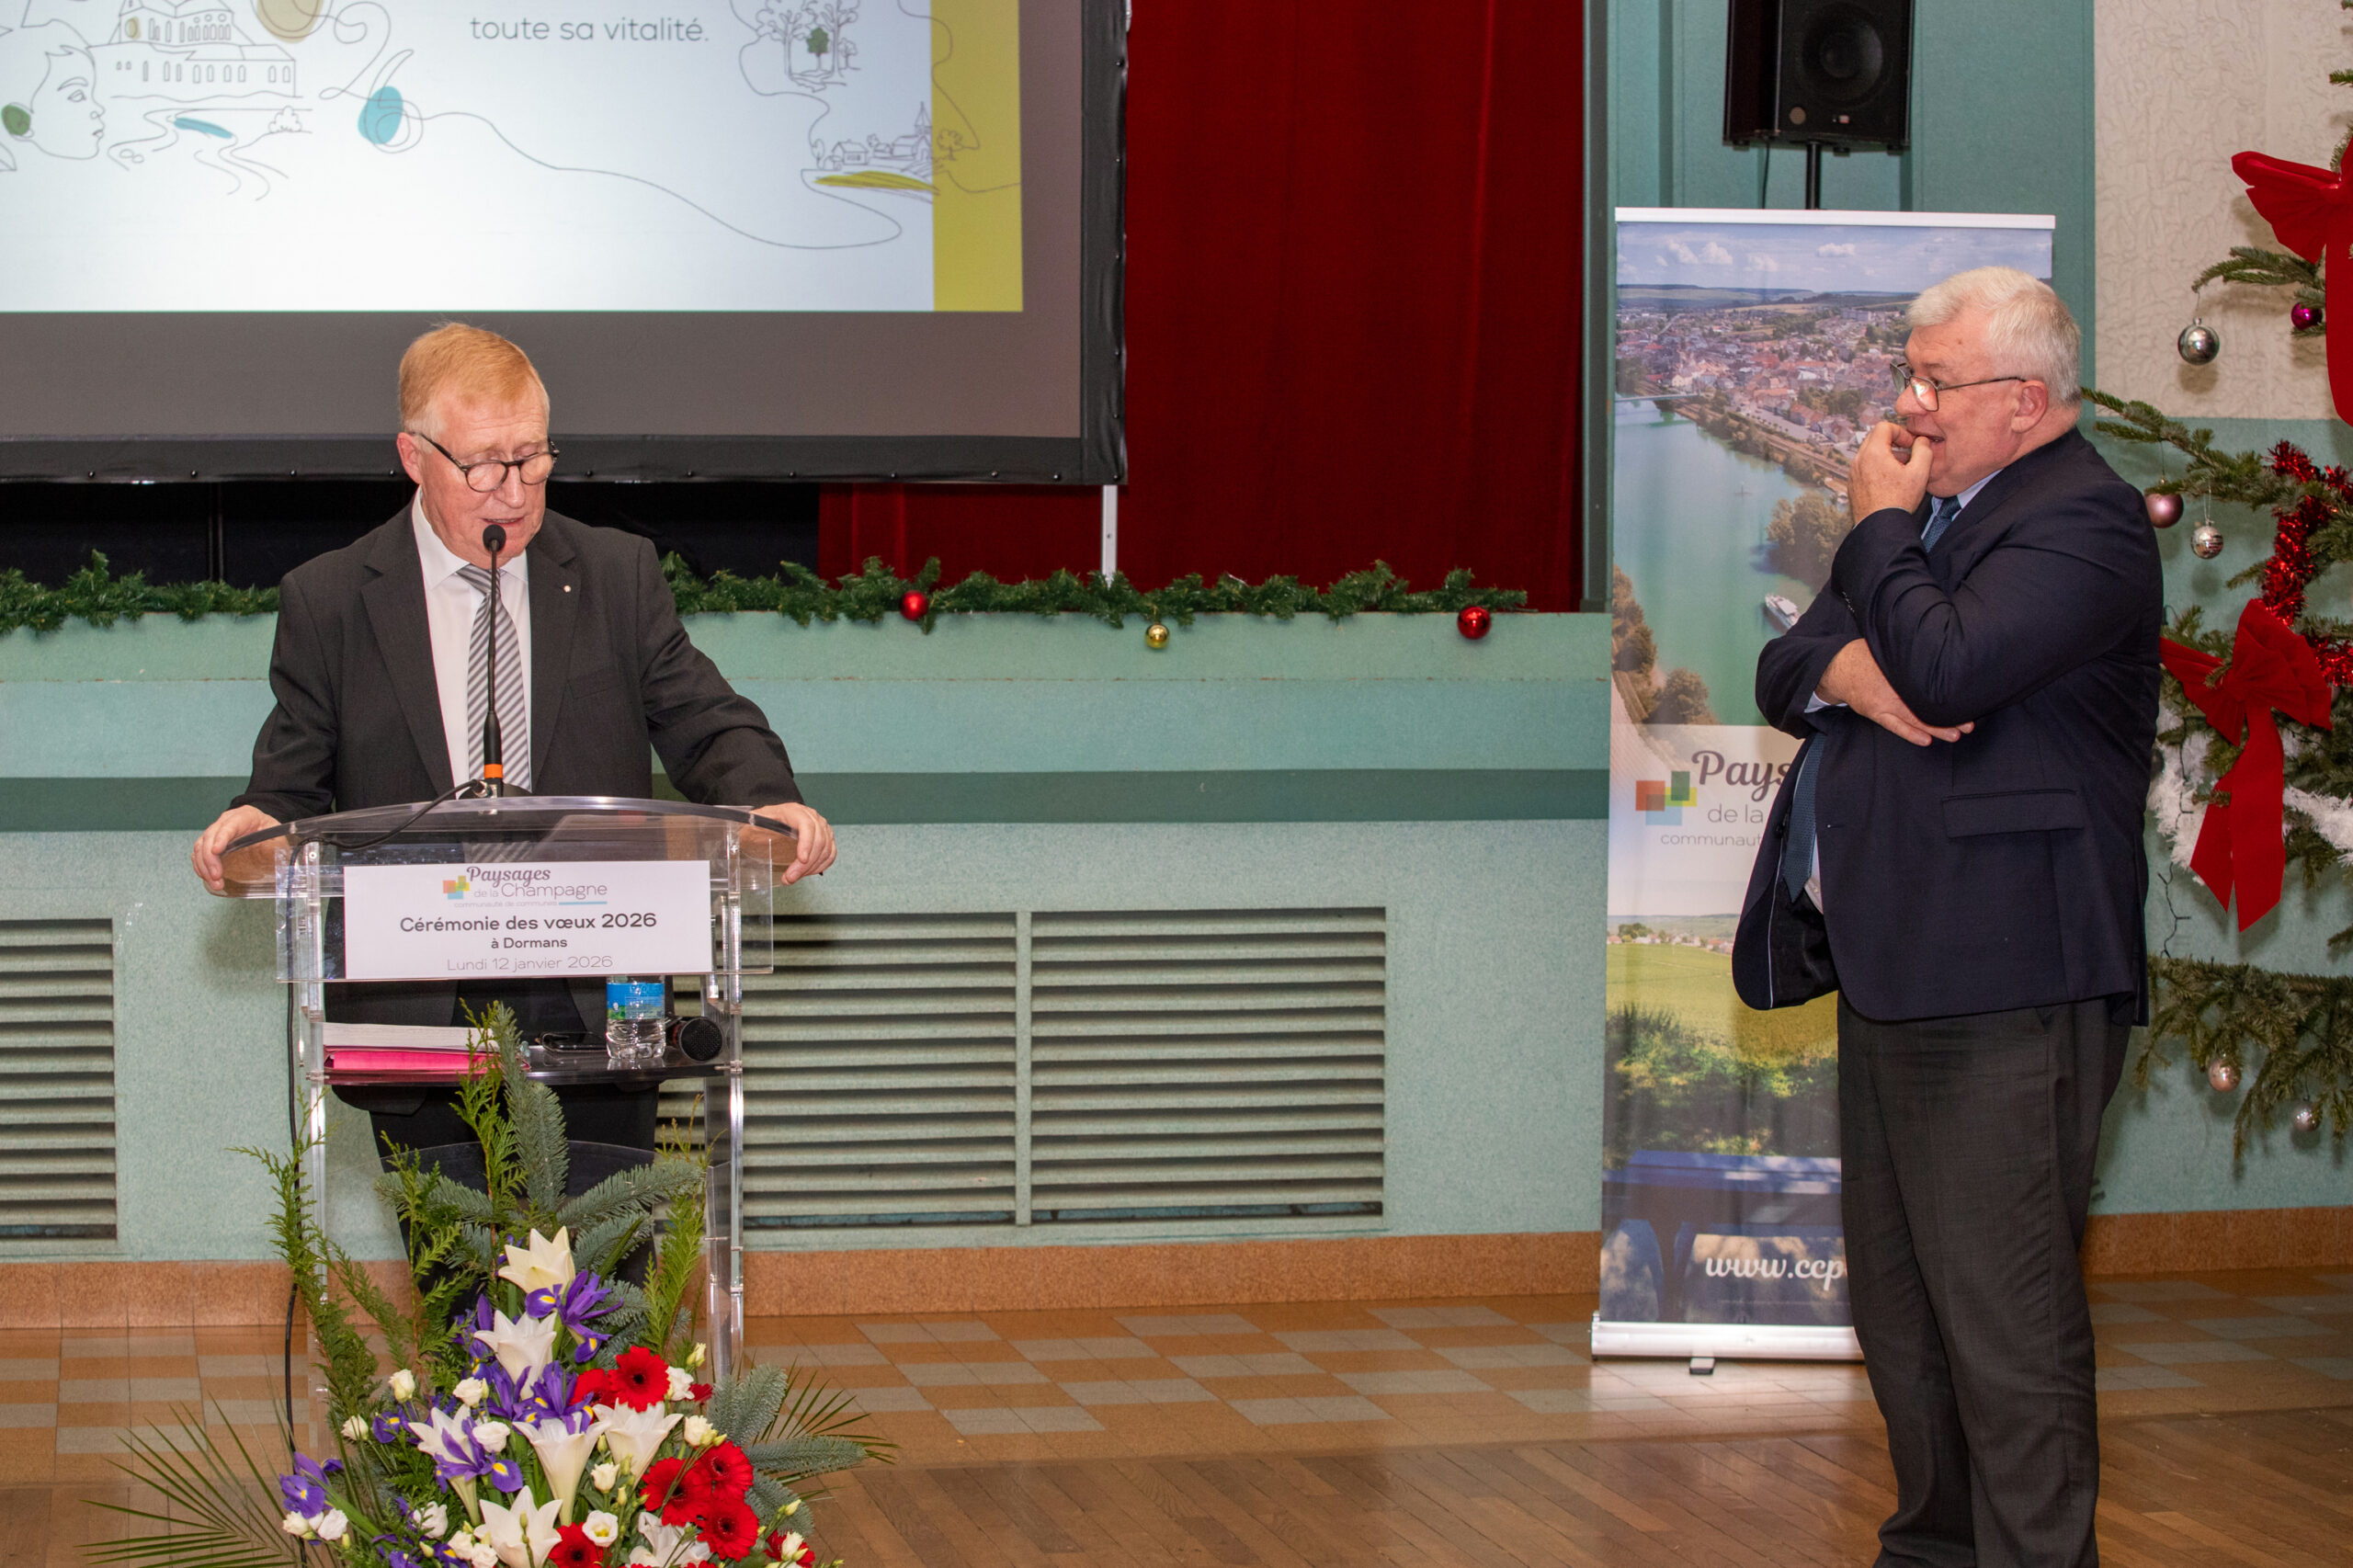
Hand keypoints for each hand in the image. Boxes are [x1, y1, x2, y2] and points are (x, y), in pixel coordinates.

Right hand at [190, 805, 279, 894]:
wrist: (258, 820)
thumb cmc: (266, 826)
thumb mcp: (276, 832)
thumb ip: (277, 843)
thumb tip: (278, 858)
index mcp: (242, 817)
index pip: (228, 825)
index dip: (221, 838)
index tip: (216, 851)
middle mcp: (224, 822)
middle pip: (209, 837)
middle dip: (210, 859)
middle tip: (216, 877)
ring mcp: (214, 832)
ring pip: (200, 846)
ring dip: (204, 866)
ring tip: (214, 883)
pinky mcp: (209, 842)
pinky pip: (198, 853)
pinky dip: (199, 866)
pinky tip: (206, 877)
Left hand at [749, 802, 835, 883]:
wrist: (775, 817)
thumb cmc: (765, 820)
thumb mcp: (754, 820)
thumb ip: (749, 823)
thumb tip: (740, 828)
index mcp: (794, 811)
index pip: (807, 825)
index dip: (806, 843)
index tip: (800, 859)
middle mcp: (811, 817)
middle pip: (818, 840)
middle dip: (805, 864)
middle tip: (790, 878)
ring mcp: (822, 827)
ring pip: (826, 849)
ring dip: (811, 868)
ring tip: (794, 878)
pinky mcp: (827, 837)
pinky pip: (830, 853)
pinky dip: (821, 865)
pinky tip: (808, 872)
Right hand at [1817, 640, 1972, 746]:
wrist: (1838, 667)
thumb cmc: (1868, 655)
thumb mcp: (1891, 649)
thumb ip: (1911, 653)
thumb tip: (1937, 645)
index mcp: (1902, 671)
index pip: (1930, 685)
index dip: (1949, 693)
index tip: (1968, 699)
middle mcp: (1895, 688)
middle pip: (1927, 705)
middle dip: (1949, 716)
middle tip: (1969, 724)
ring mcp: (1885, 703)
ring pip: (1914, 719)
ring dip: (1935, 729)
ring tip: (1956, 734)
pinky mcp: (1876, 712)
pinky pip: (1895, 726)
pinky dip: (1911, 734)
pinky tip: (1926, 740)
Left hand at [1849, 420, 1935, 520]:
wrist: (1879, 526)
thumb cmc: (1898, 502)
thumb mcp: (1919, 473)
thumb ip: (1923, 450)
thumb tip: (1921, 441)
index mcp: (1873, 453)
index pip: (1884, 426)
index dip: (1901, 431)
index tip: (1910, 444)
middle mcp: (1859, 460)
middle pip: (1874, 437)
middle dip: (1893, 442)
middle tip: (1907, 454)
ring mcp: (1853, 473)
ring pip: (1869, 453)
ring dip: (1885, 455)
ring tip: (1901, 469)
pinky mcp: (1852, 484)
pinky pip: (1864, 467)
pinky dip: (1876, 467)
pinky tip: (1890, 481)